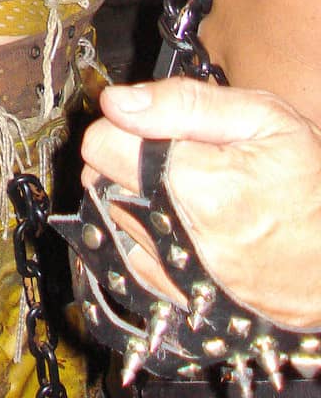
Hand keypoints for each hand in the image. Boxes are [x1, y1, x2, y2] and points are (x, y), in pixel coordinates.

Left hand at [83, 78, 320, 327]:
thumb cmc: (316, 184)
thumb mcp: (264, 119)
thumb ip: (183, 103)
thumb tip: (118, 101)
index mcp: (195, 185)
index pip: (101, 144)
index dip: (123, 125)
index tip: (149, 123)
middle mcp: (179, 237)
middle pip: (103, 181)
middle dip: (126, 159)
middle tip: (173, 153)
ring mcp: (180, 274)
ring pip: (116, 218)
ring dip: (135, 197)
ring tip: (187, 188)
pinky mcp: (182, 298)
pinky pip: (134, 258)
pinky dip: (146, 235)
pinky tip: (181, 221)